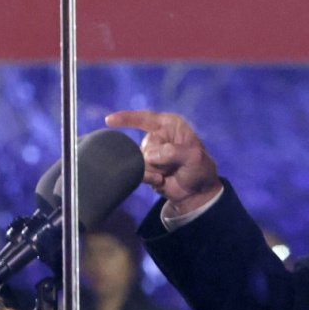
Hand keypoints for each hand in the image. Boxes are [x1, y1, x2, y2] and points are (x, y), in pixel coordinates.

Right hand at [104, 110, 221, 215]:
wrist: (195, 191)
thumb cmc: (199, 168)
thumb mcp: (194, 157)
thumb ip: (173, 152)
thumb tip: (149, 156)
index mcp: (170, 125)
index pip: (145, 118)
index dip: (127, 118)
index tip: (109, 120)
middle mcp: (157, 135)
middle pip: (146, 146)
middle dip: (160, 159)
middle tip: (176, 165)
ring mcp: (148, 152)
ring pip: (140, 160)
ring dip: (155, 170)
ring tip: (170, 172)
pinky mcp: (143, 168)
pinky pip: (137, 171)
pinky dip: (149, 177)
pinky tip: (161, 180)